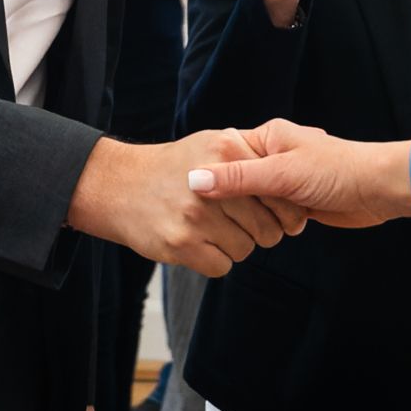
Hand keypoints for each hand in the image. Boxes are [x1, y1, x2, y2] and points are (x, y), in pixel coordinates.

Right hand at [67, 128, 306, 274]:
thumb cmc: (173, 167)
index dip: (287, 210)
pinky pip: (222, 266)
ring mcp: (195, 215)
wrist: (119, 185)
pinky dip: (216, 260)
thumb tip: (291, 182)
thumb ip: (249, 157)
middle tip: (248, 226)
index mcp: (226, 151)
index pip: (279, 192)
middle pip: (267, 227)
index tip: (284, 217)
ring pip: (246, 249)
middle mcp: (212, 182)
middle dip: (264, 232)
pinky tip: (201, 242)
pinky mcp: (180, 243)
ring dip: (237, 246)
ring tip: (217, 230)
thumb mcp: (212, 145)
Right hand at [190, 118, 409, 229]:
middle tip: (271, 207)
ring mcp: (280, 183)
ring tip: (289, 217)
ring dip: (264, 220)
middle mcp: (270, 157)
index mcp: (265, 138)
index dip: (216, 180)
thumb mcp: (282, 173)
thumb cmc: (337, 170)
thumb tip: (193, 181)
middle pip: (235, 188)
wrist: (378, 189)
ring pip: (252, 207)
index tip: (206, 200)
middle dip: (249, 206)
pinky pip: (268, 219)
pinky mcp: (291, 205)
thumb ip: (237, 178)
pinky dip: (274, 227)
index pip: (223, 158)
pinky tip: (284, 229)